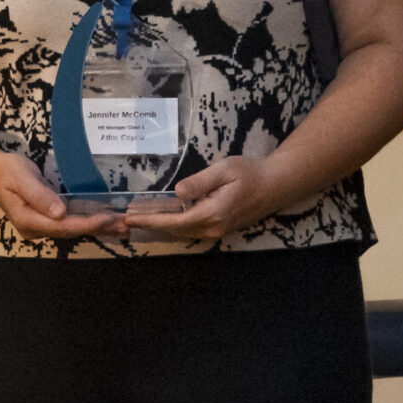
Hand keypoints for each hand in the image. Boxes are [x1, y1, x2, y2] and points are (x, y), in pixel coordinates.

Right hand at [0, 151, 128, 241]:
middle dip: (98, 228)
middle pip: (70, 231)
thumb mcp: (20, 178)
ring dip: (97, 228)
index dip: (85, 223)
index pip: (61, 226)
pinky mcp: (46, 220)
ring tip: (122, 226)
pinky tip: (106, 221)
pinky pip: (70, 223)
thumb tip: (59, 212)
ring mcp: (41, 227)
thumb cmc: (7, 172)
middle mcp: (35, 229)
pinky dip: (89, 222)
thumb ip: (39, 195)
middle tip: (124, 225)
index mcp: (27, 220)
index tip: (106, 218)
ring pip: (72, 229)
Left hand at [122, 154, 285, 240]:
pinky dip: (174, 223)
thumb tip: (178, 192)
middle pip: (175, 229)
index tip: (130, 218)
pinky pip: (191, 229)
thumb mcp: (224, 170)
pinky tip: (163, 214)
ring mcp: (217, 231)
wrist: (275, 186)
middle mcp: (213, 228)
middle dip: (151, 223)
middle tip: (127, 215)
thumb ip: (200, 182)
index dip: (150, 220)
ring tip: (139, 214)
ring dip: (161, 224)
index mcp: (213, 214)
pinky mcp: (219, 229)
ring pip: (182, 231)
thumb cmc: (250, 173)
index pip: (174, 221)